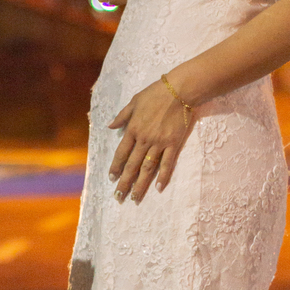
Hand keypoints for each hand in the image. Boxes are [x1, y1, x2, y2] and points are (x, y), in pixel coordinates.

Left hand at [109, 79, 193, 202]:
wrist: (179, 90)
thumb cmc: (156, 93)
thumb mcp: (134, 101)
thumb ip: (122, 116)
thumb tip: (110, 126)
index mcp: (133, 129)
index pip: (121, 153)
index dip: (116, 167)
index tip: (111, 178)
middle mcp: (144, 139)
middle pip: (132, 165)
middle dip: (124, 182)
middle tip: (119, 197)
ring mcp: (159, 143)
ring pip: (147, 168)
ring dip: (140, 184)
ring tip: (135, 198)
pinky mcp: (174, 144)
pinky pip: (167, 163)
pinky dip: (163, 176)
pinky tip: (159, 188)